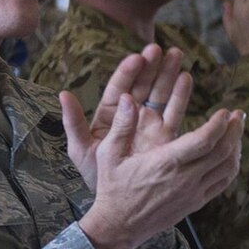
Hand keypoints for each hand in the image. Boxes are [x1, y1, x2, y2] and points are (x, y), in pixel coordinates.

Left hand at [62, 45, 182, 188]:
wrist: (117, 200)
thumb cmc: (93, 174)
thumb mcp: (80, 148)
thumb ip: (73, 122)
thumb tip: (62, 93)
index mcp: (109, 115)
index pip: (119, 88)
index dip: (128, 72)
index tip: (137, 58)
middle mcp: (131, 115)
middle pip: (142, 85)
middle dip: (151, 66)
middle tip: (160, 48)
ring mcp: (149, 123)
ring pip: (160, 93)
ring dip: (168, 74)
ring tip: (177, 54)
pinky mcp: (165, 136)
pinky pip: (174, 112)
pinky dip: (180, 95)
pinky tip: (186, 78)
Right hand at [68, 93, 244, 248]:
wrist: (119, 225)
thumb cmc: (112, 188)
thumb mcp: (108, 154)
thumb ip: (121, 126)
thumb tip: (127, 99)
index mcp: (165, 163)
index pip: (204, 141)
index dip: (219, 125)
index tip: (224, 112)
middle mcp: (185, 178)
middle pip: (222, 152)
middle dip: (234, 131)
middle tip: (238, 115)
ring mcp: (193, 192)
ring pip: (227, 167)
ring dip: (236, 147)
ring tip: (237, 131)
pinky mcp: (196, 202)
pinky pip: (222, 183)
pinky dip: (231, 167)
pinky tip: (231, 156)